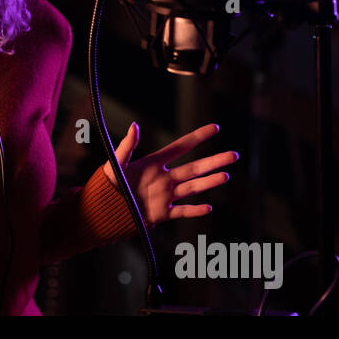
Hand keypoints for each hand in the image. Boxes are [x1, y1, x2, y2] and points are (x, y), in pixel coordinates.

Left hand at [101, 122, 235, 226]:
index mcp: (155, 163)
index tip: (215, 128)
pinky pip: (182, 211)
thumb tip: (134, 126)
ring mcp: (166, 195)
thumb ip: (127, 145)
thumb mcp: (116, 162)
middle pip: (194, 168)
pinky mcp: (163, 213)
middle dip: (214, 161)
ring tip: (226, 175)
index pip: (181, 147)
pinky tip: (208, 208)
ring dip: (209, 182)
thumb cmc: (108, 183)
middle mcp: (165, 178)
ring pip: (193, 188)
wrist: (104, 208)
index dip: (198, 137)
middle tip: (233, 155)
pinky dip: (194, 210)